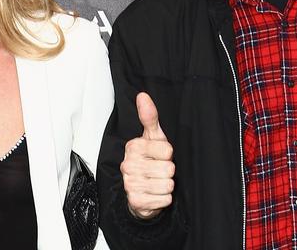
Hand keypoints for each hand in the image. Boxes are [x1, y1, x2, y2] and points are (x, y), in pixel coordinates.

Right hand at [121, 92, 174, 218]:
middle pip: (168, 169)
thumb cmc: (150, 159)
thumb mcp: (153, 137)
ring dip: (166, 186)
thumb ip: (150, 117)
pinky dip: (164, 199)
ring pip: (166, 185)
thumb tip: (143, 95)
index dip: (169, 155)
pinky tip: (155, 194)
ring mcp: (130, 183)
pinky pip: (163, 200)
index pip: (167, 151)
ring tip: (157, 182)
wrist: (140, 191)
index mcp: (134, 147)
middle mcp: (128, 164)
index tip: (161, 156)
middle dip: (168, 172)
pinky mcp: (135, 201)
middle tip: (159, 171)